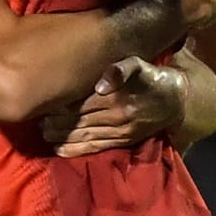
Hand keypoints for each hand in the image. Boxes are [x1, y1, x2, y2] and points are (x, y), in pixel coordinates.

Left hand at [39, 57, 185, 156]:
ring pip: (83, 136)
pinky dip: (75, 150)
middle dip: (55, 122)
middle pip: (77, 121)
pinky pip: (95, 148)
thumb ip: (122, 69)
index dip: (59, 106)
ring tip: (43, 133)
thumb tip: (101, 84)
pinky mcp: (122, 142)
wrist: (178, 100)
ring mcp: (119, 133)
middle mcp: (116, 118)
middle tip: (36, 120)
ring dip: (61, 136)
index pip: (79, 104)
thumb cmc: (154, 77)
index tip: (42, 104)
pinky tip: (59, 149)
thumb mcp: (141, 65)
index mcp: (116, 98)